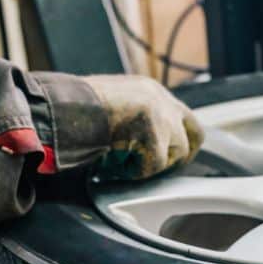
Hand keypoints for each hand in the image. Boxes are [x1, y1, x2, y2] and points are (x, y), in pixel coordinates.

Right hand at [83, 75, 203, 179]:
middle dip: (181, 155)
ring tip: (123, 164)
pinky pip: (153, 167)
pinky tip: (114, 166)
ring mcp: (162, 118)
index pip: (181, 114)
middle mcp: (162, 100)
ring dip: (150, 165)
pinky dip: (134, 172)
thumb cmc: (77, 109)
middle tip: (160, 167)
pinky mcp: (154, 137)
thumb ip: (132, 119)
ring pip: (176, 154)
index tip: (172, 152)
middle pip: (195, 133)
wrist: (67, 107)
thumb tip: (135, 142)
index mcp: (149, 90)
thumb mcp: (112, 104)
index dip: (180, 137)